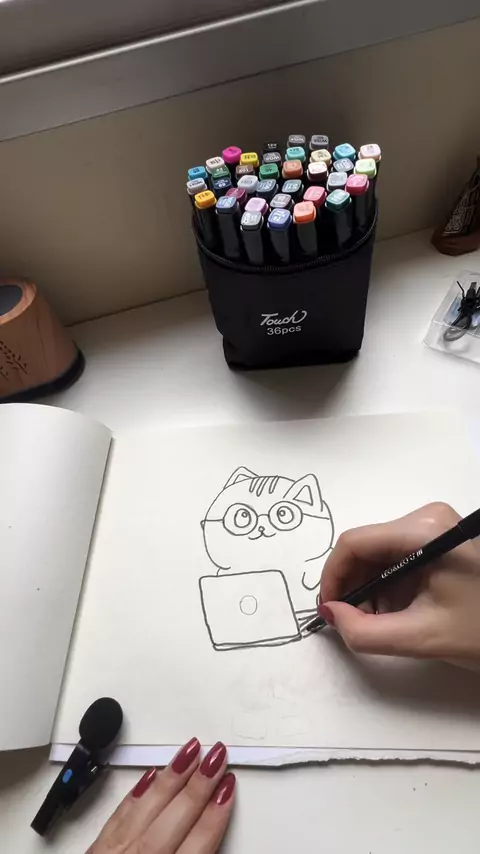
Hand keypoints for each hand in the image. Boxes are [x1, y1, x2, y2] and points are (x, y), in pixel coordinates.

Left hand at [87, 739, 234, 853]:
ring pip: (147, 807)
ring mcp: (114, 853)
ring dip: (172, 777)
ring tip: (190, 750)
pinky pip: (119, 814)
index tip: (228, 786)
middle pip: (176, 817)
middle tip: (217, 754)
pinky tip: (150, 775)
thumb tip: (211, 828)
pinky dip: (137, 793)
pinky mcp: (95, 849)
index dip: (216, 812)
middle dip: (199, 783)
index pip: (199, 844)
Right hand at [319, 502, 479, 668]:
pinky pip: (395, 555)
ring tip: (380, 621)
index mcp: (425, 531)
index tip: (328, 610)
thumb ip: (366, 632)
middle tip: (353, 622)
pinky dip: (387, 583)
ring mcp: (434, 525)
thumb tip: (332, 616)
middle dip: (353, 586)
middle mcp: (427, 517)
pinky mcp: (438, 537)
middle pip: (366, 547)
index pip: (356, 543)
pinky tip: (398, 610)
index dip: (333, 578)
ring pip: (378, 552)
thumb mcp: (422, 637)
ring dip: (369, 588)